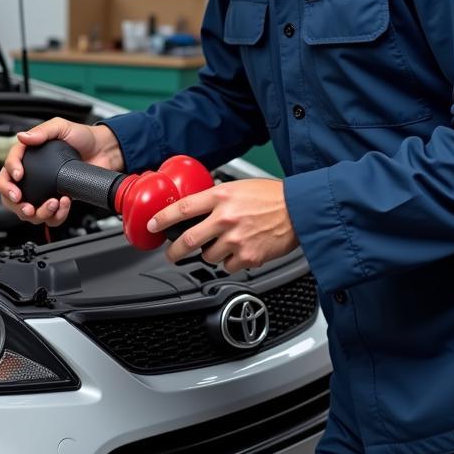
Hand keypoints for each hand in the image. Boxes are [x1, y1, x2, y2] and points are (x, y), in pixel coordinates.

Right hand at [0, 119, 123, 226]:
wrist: (103, 151)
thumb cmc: (82, 136)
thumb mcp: (61, 126)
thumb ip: (42, 131)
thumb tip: (23, 136)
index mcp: (29, 156)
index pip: (7, 168)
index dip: (8, 176)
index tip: (18, 177)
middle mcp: (33, 175)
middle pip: (11, 195)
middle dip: (16, 204)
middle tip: (26, 205)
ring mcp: (44, 190)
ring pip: (29, 211)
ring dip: (39, 213)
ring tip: (53, 203)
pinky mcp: (58, 200)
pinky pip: (50, 216)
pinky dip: (56, 215)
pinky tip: (64, 202)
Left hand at [147, 178, 298, 273]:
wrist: (301, 210)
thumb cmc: (274, 197)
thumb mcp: (240, 187)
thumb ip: (219, 198)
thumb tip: (200, 207)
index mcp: (221, 197)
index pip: (183, 208)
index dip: (162, 218)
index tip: (152, 225)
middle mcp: (225, 218)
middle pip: (188, 240)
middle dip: (175, 251)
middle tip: (172, 254)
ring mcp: (236, 239)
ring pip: (209, 256)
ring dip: (212, 254)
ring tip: (226, 244)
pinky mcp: (248, 256)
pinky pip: (229, 266)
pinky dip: (232, 262)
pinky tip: (242, 250)